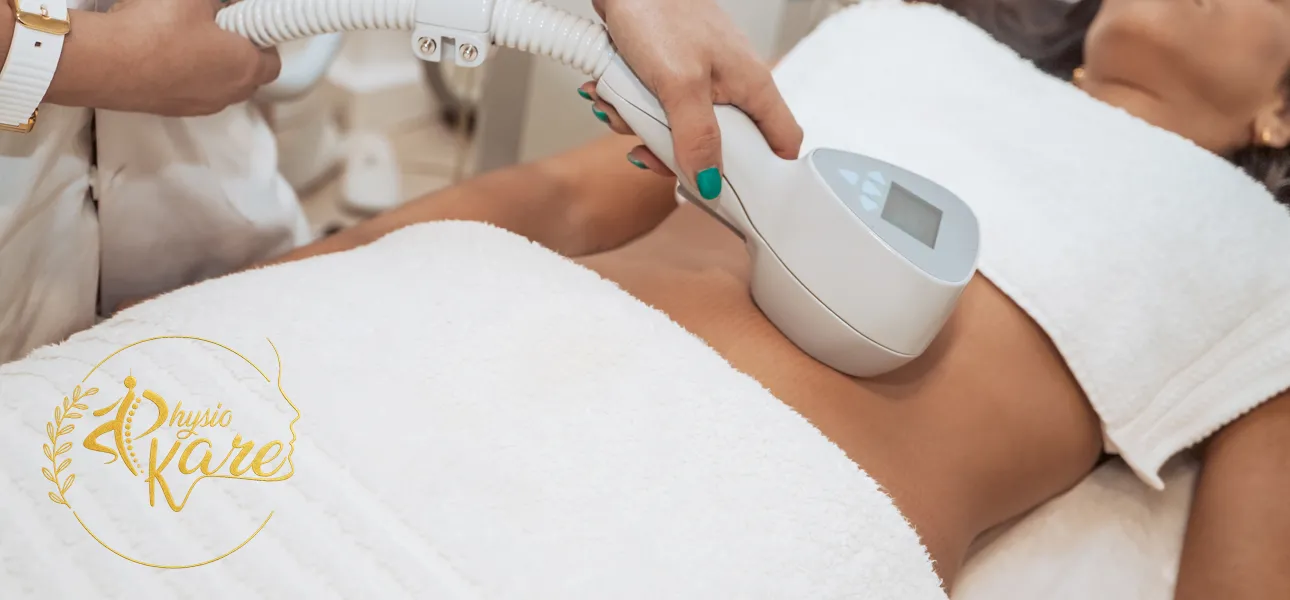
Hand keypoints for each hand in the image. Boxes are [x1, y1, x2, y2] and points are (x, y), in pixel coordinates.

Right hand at [90, 0, 280, 115]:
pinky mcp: (171, 108)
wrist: (102, 61)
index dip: (261, 37)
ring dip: (209, 62)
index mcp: (245, 67)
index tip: (246, 20)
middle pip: (246, 74)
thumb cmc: (153, 30)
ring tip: (184, 34)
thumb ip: (220, 1)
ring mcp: (199, 105)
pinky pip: (189, 88)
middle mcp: (227, 93)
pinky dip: (183, 72)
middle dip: (238, 49)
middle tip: (217, 24)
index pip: (273, 60)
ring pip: (216, 82)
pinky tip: (162, 50)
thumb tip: (223, 3)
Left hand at [584, 0, 801, 199]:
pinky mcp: (671, 74)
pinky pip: (656, 109)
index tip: (734, 196)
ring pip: (679, 131)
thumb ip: (696, 138)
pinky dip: (631, 106)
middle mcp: (732, 86)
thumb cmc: (662, 11)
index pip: (781, 143)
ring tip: (620, 106)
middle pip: (718, 146)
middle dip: (677, 152)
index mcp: (752, 87)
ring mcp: (701, 81)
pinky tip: (610, 93)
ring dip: (642, 127)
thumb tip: (709, 184)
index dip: (765, 175)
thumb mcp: (679, 85)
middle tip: (649, 150)